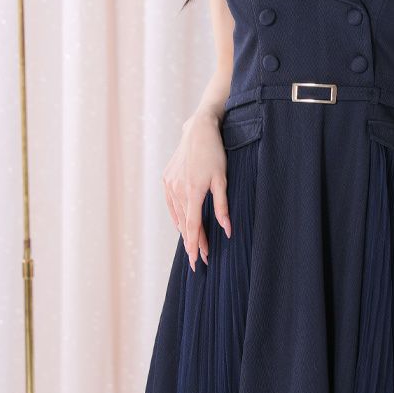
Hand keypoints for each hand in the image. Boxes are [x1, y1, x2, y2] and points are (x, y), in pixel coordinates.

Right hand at [162, 111, 230, 271]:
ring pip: (177, 215)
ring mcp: (169, 184)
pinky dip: (177, 216)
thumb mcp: (223, 179)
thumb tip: (227, 230)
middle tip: (199, 259)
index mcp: (193, 191)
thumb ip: (223, 206)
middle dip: (193, 242)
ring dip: (185, 230)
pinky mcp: (166, 179)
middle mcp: (177, 190)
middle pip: (185, 224)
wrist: (198, 131)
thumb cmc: (215, 153)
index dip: (195, 245)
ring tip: (194, 244)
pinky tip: (182, 224)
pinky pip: (171, 204)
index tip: (197, 261)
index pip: (193, 226)